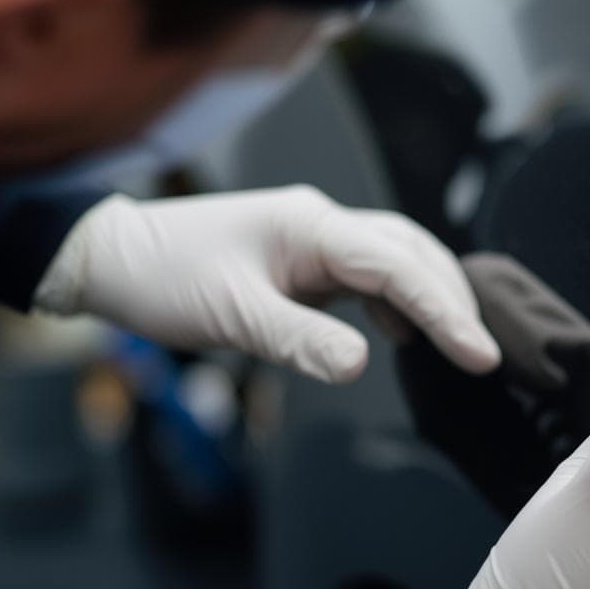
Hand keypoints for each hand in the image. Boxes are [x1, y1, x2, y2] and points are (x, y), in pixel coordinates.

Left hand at [33, 185, 499, 382]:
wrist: (107, 256)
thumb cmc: (162, 279)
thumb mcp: (230, 317)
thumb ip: (299, 340)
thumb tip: (362, 366)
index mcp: (311, 226)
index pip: (399, 268)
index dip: (445, 312)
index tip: (479, 356)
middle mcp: (323, 222)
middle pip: (413, 252)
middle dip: (453, 301)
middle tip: (483, 356)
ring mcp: (316, 237)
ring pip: (399, 257)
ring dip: (433, 296)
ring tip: (459, 343)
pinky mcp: (306, 257)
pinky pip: (373, 272)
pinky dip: (401, 300)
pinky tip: (403, 333)